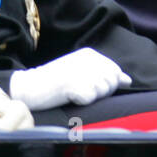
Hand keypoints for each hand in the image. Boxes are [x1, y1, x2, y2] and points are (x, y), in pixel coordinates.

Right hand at [9, 49, 131, 109]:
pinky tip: (69, 96)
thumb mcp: (83, 74)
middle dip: (100, 92)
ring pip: (103, 91)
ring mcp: (80, 70)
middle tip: (79, 90)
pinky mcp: (73, 83)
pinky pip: (90, 99)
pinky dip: (80, 101)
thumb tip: (128, 80)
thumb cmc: (56, 83)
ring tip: (73, 92)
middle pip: (111, 82)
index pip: (114, 71)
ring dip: (90, 96)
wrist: (29, 87)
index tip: (86, 85)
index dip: (105, 84)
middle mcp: (87, 58)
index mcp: (90, 54)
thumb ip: (106, 75)